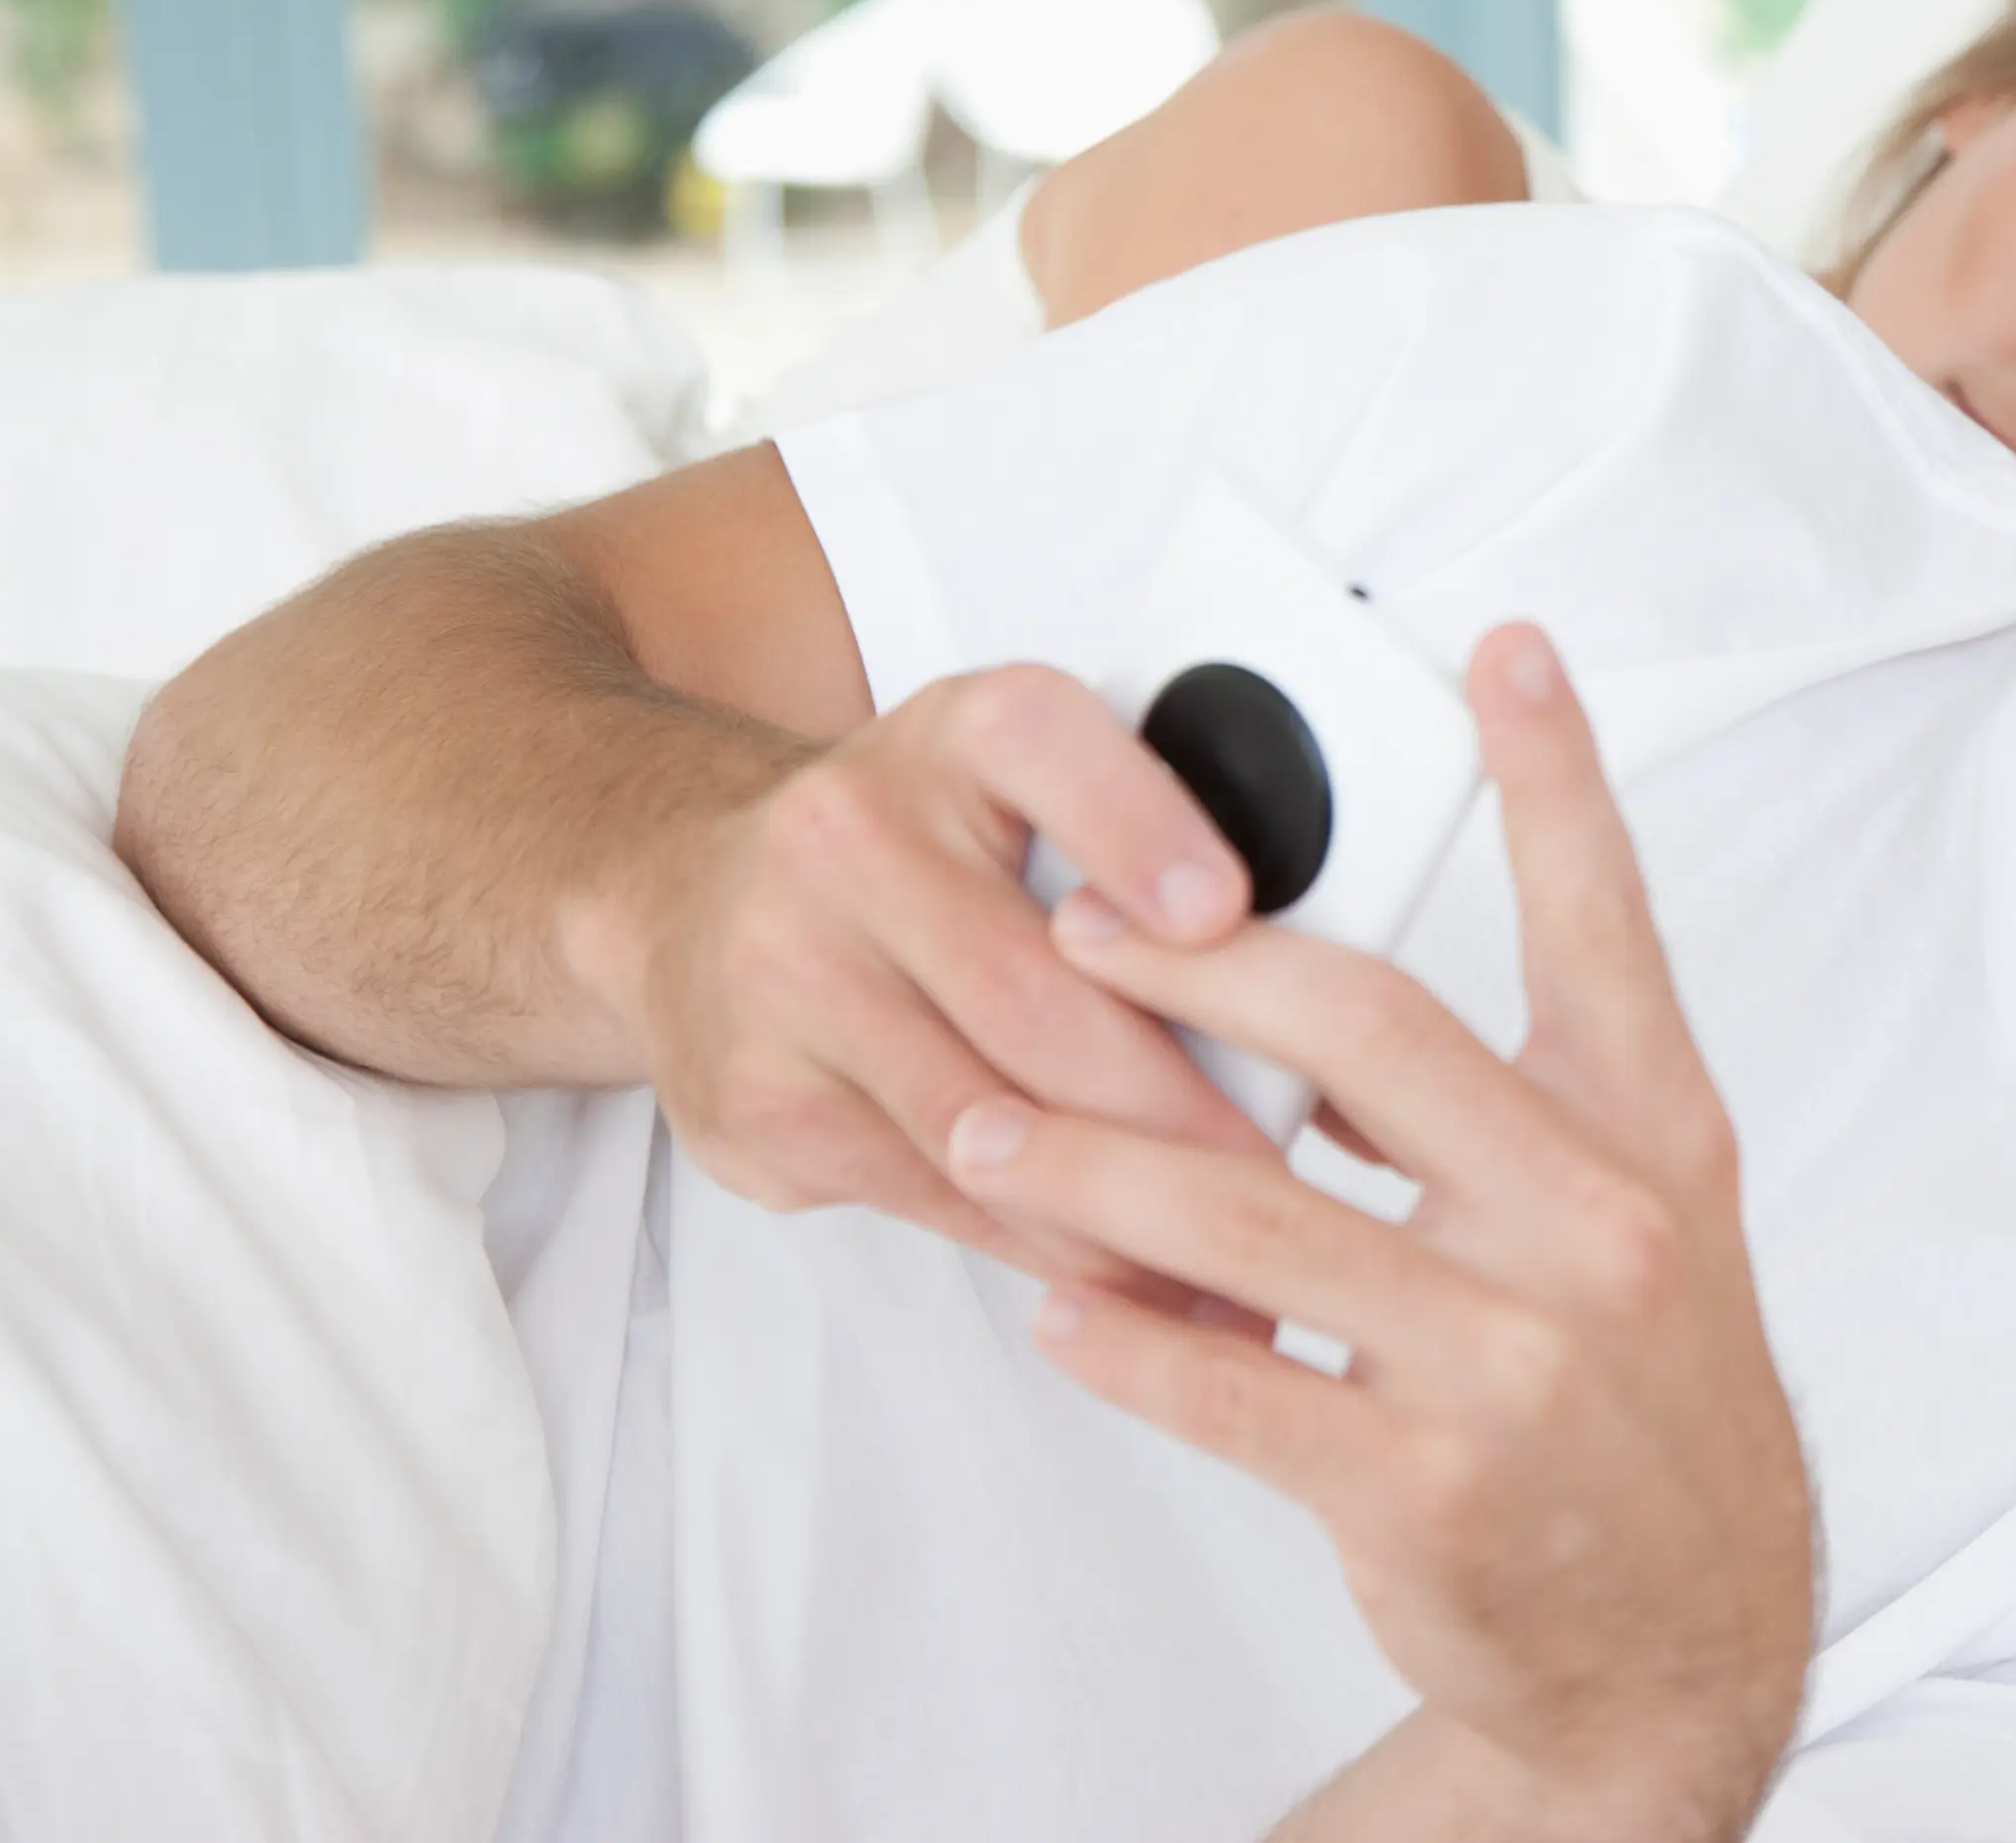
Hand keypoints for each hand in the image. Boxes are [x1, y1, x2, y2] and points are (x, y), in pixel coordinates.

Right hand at [571, 663, 1281, 1280]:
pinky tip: (1127, 1282)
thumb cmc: (919, 851)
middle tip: (1280, 1182)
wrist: (689, 896)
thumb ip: (1148, 856)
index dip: (1140, 829)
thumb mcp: (1027, 792)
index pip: (1050, 749)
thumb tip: (1326, 989)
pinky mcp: (759, 1098)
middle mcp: (853, 835)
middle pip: (1033, 990)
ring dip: (1119, 1209)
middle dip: (1173, 1104)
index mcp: (960, 732)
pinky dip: (1044, 1247)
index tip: (1223, 910)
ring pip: (983, 1117)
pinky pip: (931, 1191)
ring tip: (1233, 1267)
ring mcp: (788, 970)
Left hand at [944, 625, 1816, 1840]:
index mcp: (1656, 1137)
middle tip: (1072, 929)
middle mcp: (1599, 1226)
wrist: (1684, 1644)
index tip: (1500, 644)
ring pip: (1254, 1218)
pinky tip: (1059, 1313)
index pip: (1604, 921)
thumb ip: (1527, 1104)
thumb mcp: (1652, 1225)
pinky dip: (1127, 1344)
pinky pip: (1233, 1385)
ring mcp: (1513, 1360)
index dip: (1557, 776)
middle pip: (1371, 1031)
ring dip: (1097, 1168)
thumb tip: (1326, 1010)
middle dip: (1198, 967)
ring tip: (991, 1135)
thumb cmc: (1646, 1403)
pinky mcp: (1425, 1488)